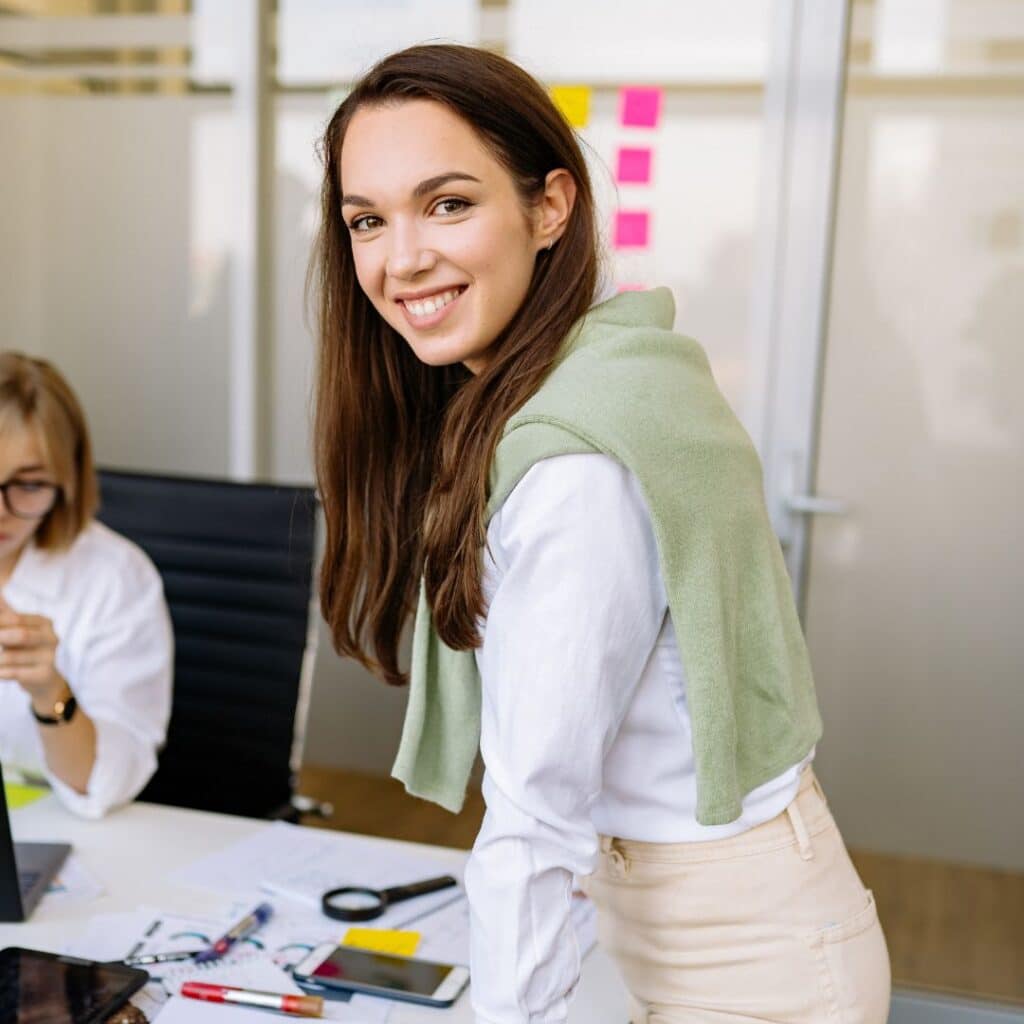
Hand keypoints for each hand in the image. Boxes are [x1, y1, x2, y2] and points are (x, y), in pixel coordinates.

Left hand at [0, 596, 66, 715]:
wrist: (46, 682)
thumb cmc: (28, 652)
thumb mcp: (21, 631)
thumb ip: (8, 615)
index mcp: (44, 623)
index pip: (16, 619)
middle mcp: (51, 638)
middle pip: (19, 635)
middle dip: (0, 638)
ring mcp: (50, 657)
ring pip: (10, 657)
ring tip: (0, 662)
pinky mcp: (44, 675)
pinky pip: (12, 673)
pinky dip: (1, 673)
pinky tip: (2, 672)